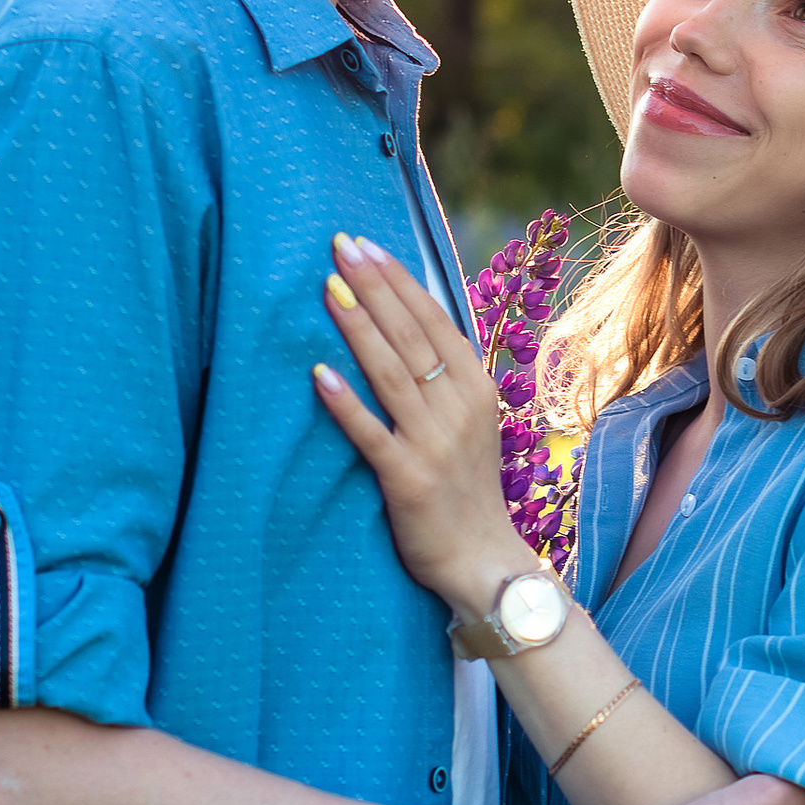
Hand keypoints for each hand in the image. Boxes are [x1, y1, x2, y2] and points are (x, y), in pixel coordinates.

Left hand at [313, 233, 525, 610]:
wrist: (485, 561)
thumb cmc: (467, 489)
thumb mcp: (470, 424)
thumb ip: (444, 379)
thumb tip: (407, 324)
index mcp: (476, 389)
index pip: (434, 320)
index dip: (398, 281)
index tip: (366, 244)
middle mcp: (459, 409)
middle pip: (411, 335)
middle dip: (374, 287)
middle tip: (339, 246)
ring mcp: (434, 444)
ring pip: (391, 374)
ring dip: (358, 328)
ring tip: (328, 289)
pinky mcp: (408, 480)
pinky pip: (372, 435)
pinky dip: (346, 404)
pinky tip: (319, 374)